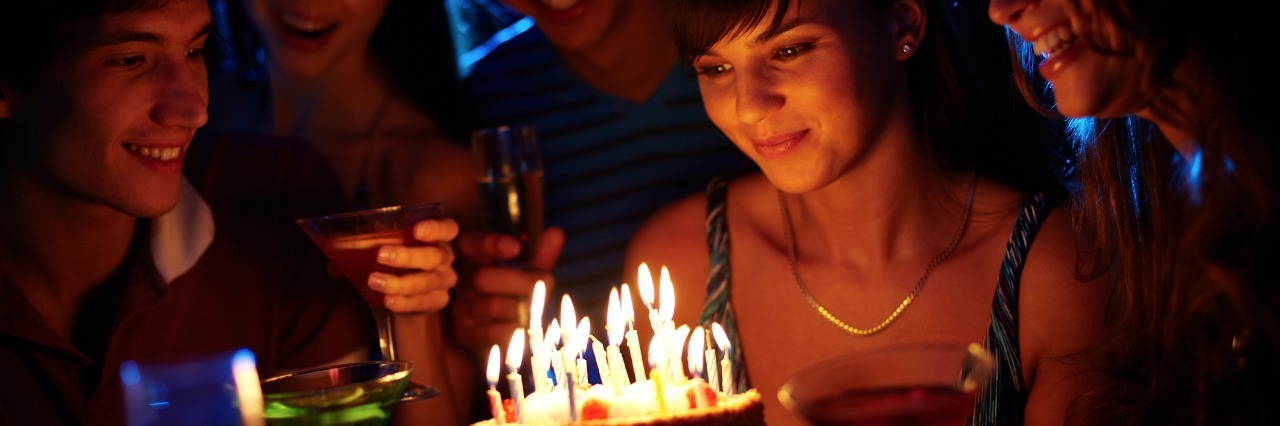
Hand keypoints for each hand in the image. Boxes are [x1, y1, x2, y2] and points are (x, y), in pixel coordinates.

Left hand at [368, 218, 459, 312]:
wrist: (403, 290)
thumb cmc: (393, 259)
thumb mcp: (381, 247)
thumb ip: (364, 246)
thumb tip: (338, 256)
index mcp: (437, 238)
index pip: (447, 229)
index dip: (435, 229)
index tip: (416, 230)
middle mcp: (445, 259)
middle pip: (435, 256)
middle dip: (408, 256)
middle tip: (381, 255)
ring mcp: (444, 281)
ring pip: (428, 282)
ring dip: (401, 282)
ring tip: (375, 281)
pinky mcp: (437, 301)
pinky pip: (424, 302)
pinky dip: (405, 302)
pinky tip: (388, 300)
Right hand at [452, 226, 564, 351]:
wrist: (499, 327)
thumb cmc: (515, 289)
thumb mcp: (529, 270)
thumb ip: (540, 255)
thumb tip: (556, 234)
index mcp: (471, 256)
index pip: (472, 244)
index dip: (491, 244)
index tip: (516, 247)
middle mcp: (461, 280)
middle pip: (481, 278)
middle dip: (521, 281)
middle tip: (548, 282)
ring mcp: (461, 307)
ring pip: (492, 306)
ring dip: (523, 307)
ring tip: (537, 306)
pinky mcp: (466, 334)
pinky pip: (495, 332)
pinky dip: (517, 328)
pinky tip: (526, 324)